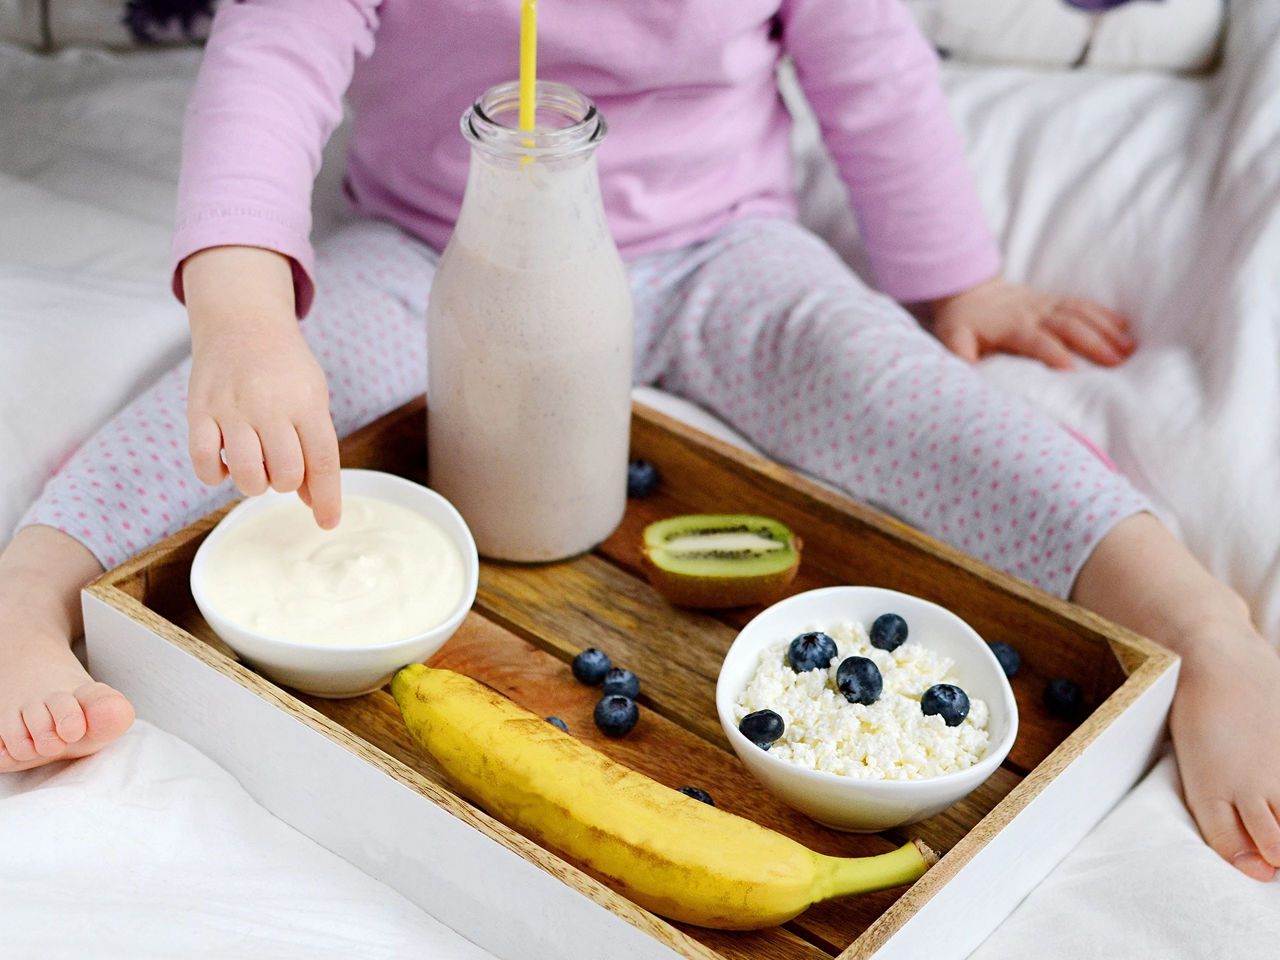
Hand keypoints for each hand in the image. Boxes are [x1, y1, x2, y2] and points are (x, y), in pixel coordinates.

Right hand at [182, 246, 341, 527]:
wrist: (242, 321)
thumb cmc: (285, 370)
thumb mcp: (312, 399)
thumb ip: (314, 448)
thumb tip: (313, 502)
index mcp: (307, 404)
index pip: (323, 460)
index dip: (328, 497)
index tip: (329, 523)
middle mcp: (270, 406)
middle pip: (285, 473)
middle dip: (285, 484)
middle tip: (279, 467)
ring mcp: (232, 408)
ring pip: (246, 474)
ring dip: (252, 484)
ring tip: (254, 466)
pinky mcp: (199, 409)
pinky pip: (203, 460)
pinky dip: (214, 475)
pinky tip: (223, 463)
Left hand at [929, 275, 1135, 368]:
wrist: (969, 289)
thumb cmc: (963, 322)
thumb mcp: (952, 337)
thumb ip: (959, 352)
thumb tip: (965, 370)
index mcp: (1011, 325)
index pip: (1036, 340)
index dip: (1053, 353)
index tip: (1072, 370)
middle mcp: (1034, 313)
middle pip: (1068, 326)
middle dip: (1093, 342)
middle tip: (1117, 362)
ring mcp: (1047, 305)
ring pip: (1082, 314)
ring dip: (1106, 330)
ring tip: (1129, 349)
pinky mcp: (1055, 301)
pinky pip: (1083, 305)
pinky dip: (1105, 315)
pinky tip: (1125, 328)